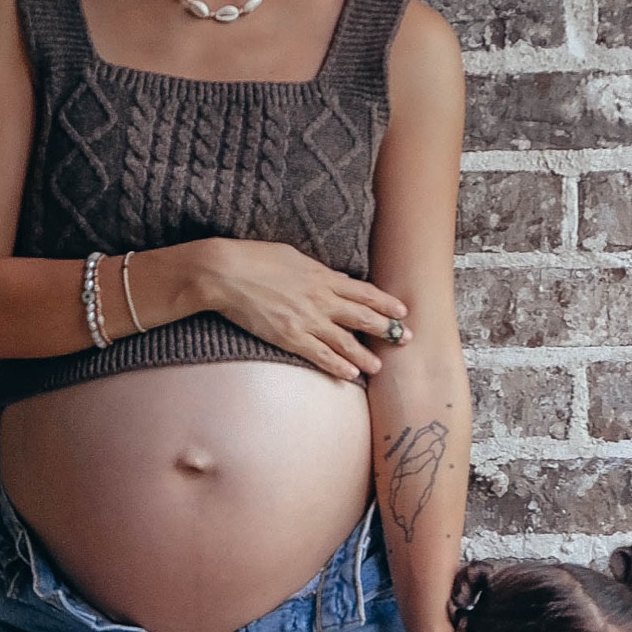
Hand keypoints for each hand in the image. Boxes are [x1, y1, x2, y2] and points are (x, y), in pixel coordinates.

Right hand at [195, 239, 409, 380]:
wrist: (226, 272)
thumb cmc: (254, 259)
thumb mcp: (292, 257)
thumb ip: (315, 272)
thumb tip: (331, 280)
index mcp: (321, 276)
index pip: (363, 291)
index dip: (385, 303)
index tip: (402, 311)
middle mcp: (320, 299)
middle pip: (362, 317)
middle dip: (386, 330)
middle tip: (405, 340)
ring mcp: (307, 320)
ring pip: (345, 341)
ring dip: (365, 356)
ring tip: (379, 367)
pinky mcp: (290, 337)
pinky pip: (321, 356)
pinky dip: (338, 366)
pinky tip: (351, 375)